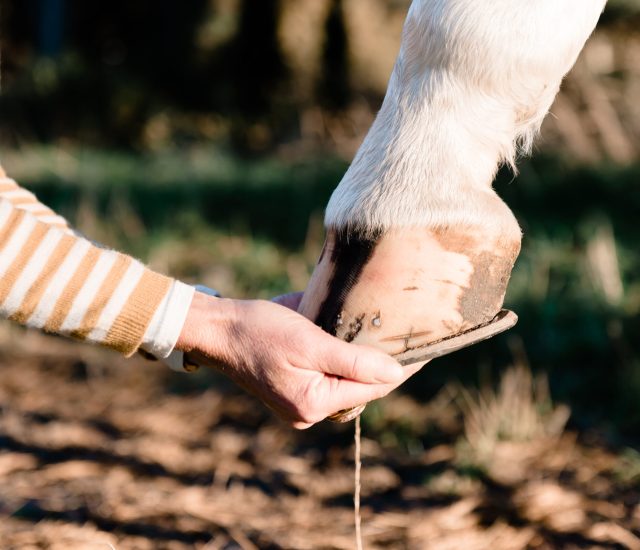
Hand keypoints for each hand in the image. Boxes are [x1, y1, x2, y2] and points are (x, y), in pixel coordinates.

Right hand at [176, 291, 422, 428]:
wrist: (218, 329)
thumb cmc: (259, 331)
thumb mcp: (309, 342)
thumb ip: (353, 361)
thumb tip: (395, 373)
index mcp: (314, 403)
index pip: (372, 387)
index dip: (401, 367)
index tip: (427, 348)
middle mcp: (309, 410)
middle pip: (361, 387)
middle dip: (384, 363)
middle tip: (410, 336)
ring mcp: (300, 402)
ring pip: (347, 382)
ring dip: (365, 360)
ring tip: (391, 336)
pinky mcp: (294, 389)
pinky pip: (329, 377)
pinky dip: (344, 360)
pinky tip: (356, 340)